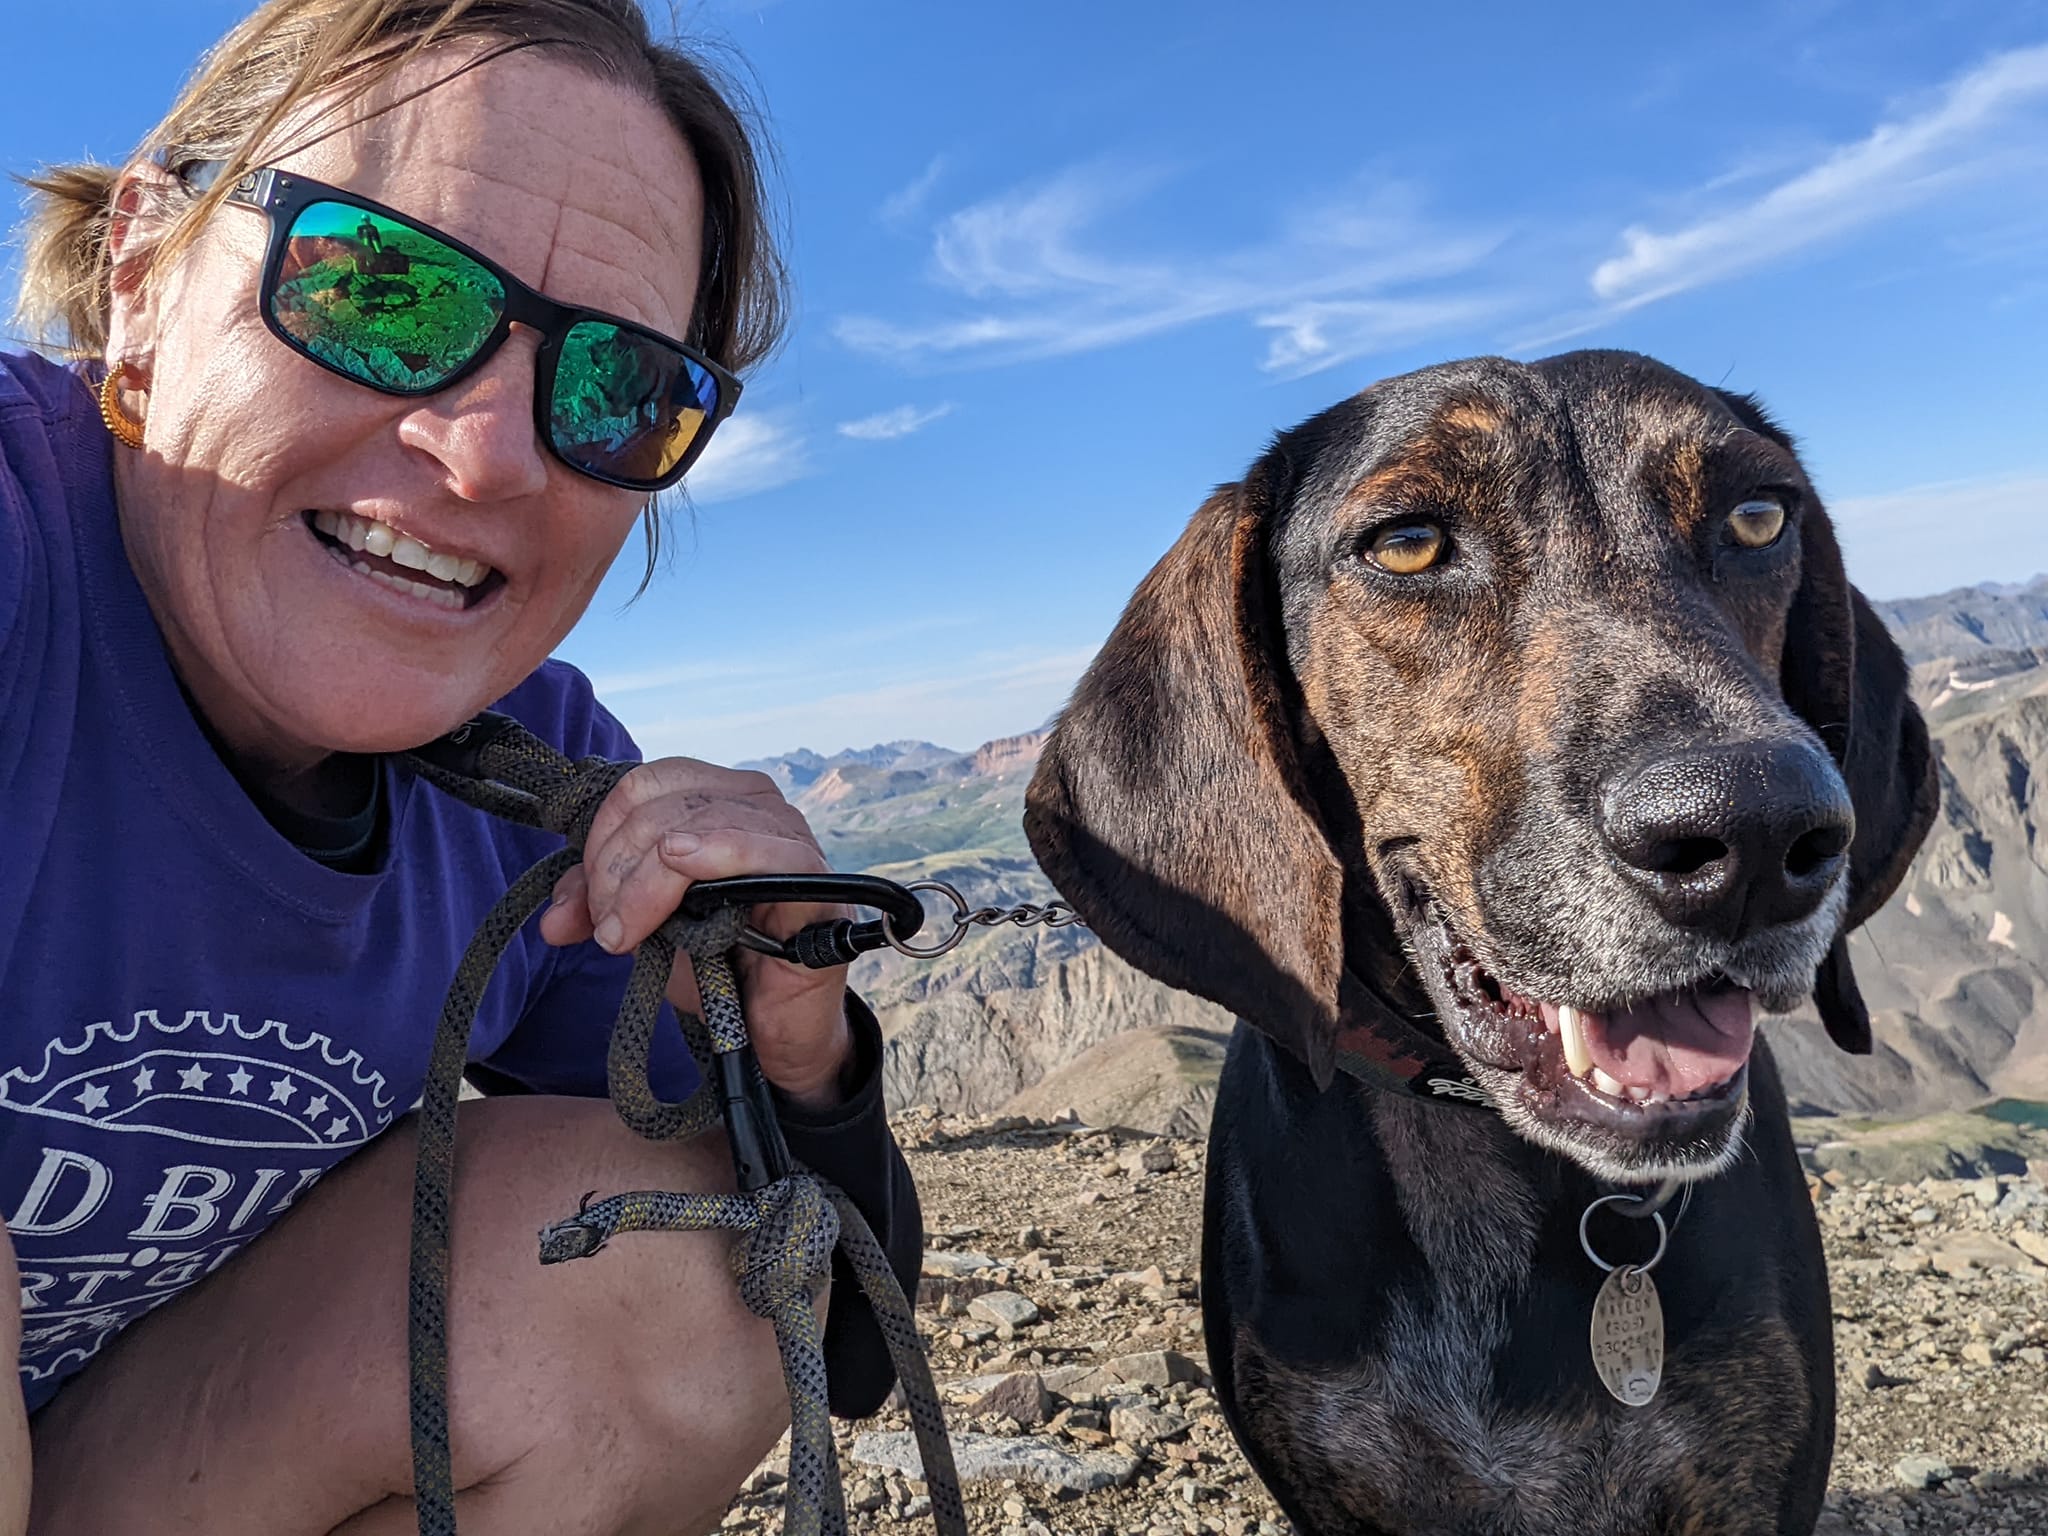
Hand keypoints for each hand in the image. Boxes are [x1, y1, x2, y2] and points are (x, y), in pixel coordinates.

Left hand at [538, 759, 854, 1109]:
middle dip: (617, 869)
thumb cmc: (716, 965)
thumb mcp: (643, 926)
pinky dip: (716, 851)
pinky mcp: (814, 880)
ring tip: (627, 933)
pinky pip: (763, 850)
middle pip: (664, 806)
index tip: (588, 901)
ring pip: (698, 825)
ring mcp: (789, 836)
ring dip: (647, 881)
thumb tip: (553, 919)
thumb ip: (600, 904)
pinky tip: (682, 862)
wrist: (769, 1029)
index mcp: (715, 798)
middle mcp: (756, 804)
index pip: (645, 785)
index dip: (603, 836)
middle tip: (607, 930)